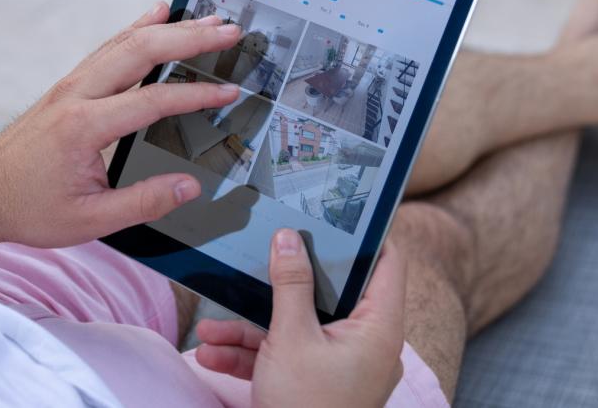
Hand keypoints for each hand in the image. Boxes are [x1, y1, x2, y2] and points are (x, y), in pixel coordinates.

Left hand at [0, 2, 241, 247]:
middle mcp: (77, 95)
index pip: (153, 101)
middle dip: (190, 39)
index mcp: (84, 127)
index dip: (197, 96)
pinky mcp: (70, 85)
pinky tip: (158, 14)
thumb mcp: (89, 220)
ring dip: (170, 28)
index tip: (229, 92)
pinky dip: (138, 28)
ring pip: (126, 42)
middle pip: (141, 51)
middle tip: (229, 32)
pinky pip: (109, 47)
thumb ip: (144, 202)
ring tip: (209, 21)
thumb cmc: (28, 207)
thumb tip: (189, 187)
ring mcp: (71, 85)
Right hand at [194, 229, 406, 407]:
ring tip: (211, 329)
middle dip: (279, 287)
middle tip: (259, 258)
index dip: (365, 235)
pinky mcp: (318, 384)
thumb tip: (288, 237)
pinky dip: (253, 355)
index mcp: (377, 327)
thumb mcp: (291, 340)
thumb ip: (289, 285)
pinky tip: (215, 354)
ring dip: (251, 329)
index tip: (335, 213)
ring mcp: (342, 366)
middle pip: (328, 295)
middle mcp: (366, 344)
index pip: (386, 264)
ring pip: (298, 329)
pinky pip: (287, 357)